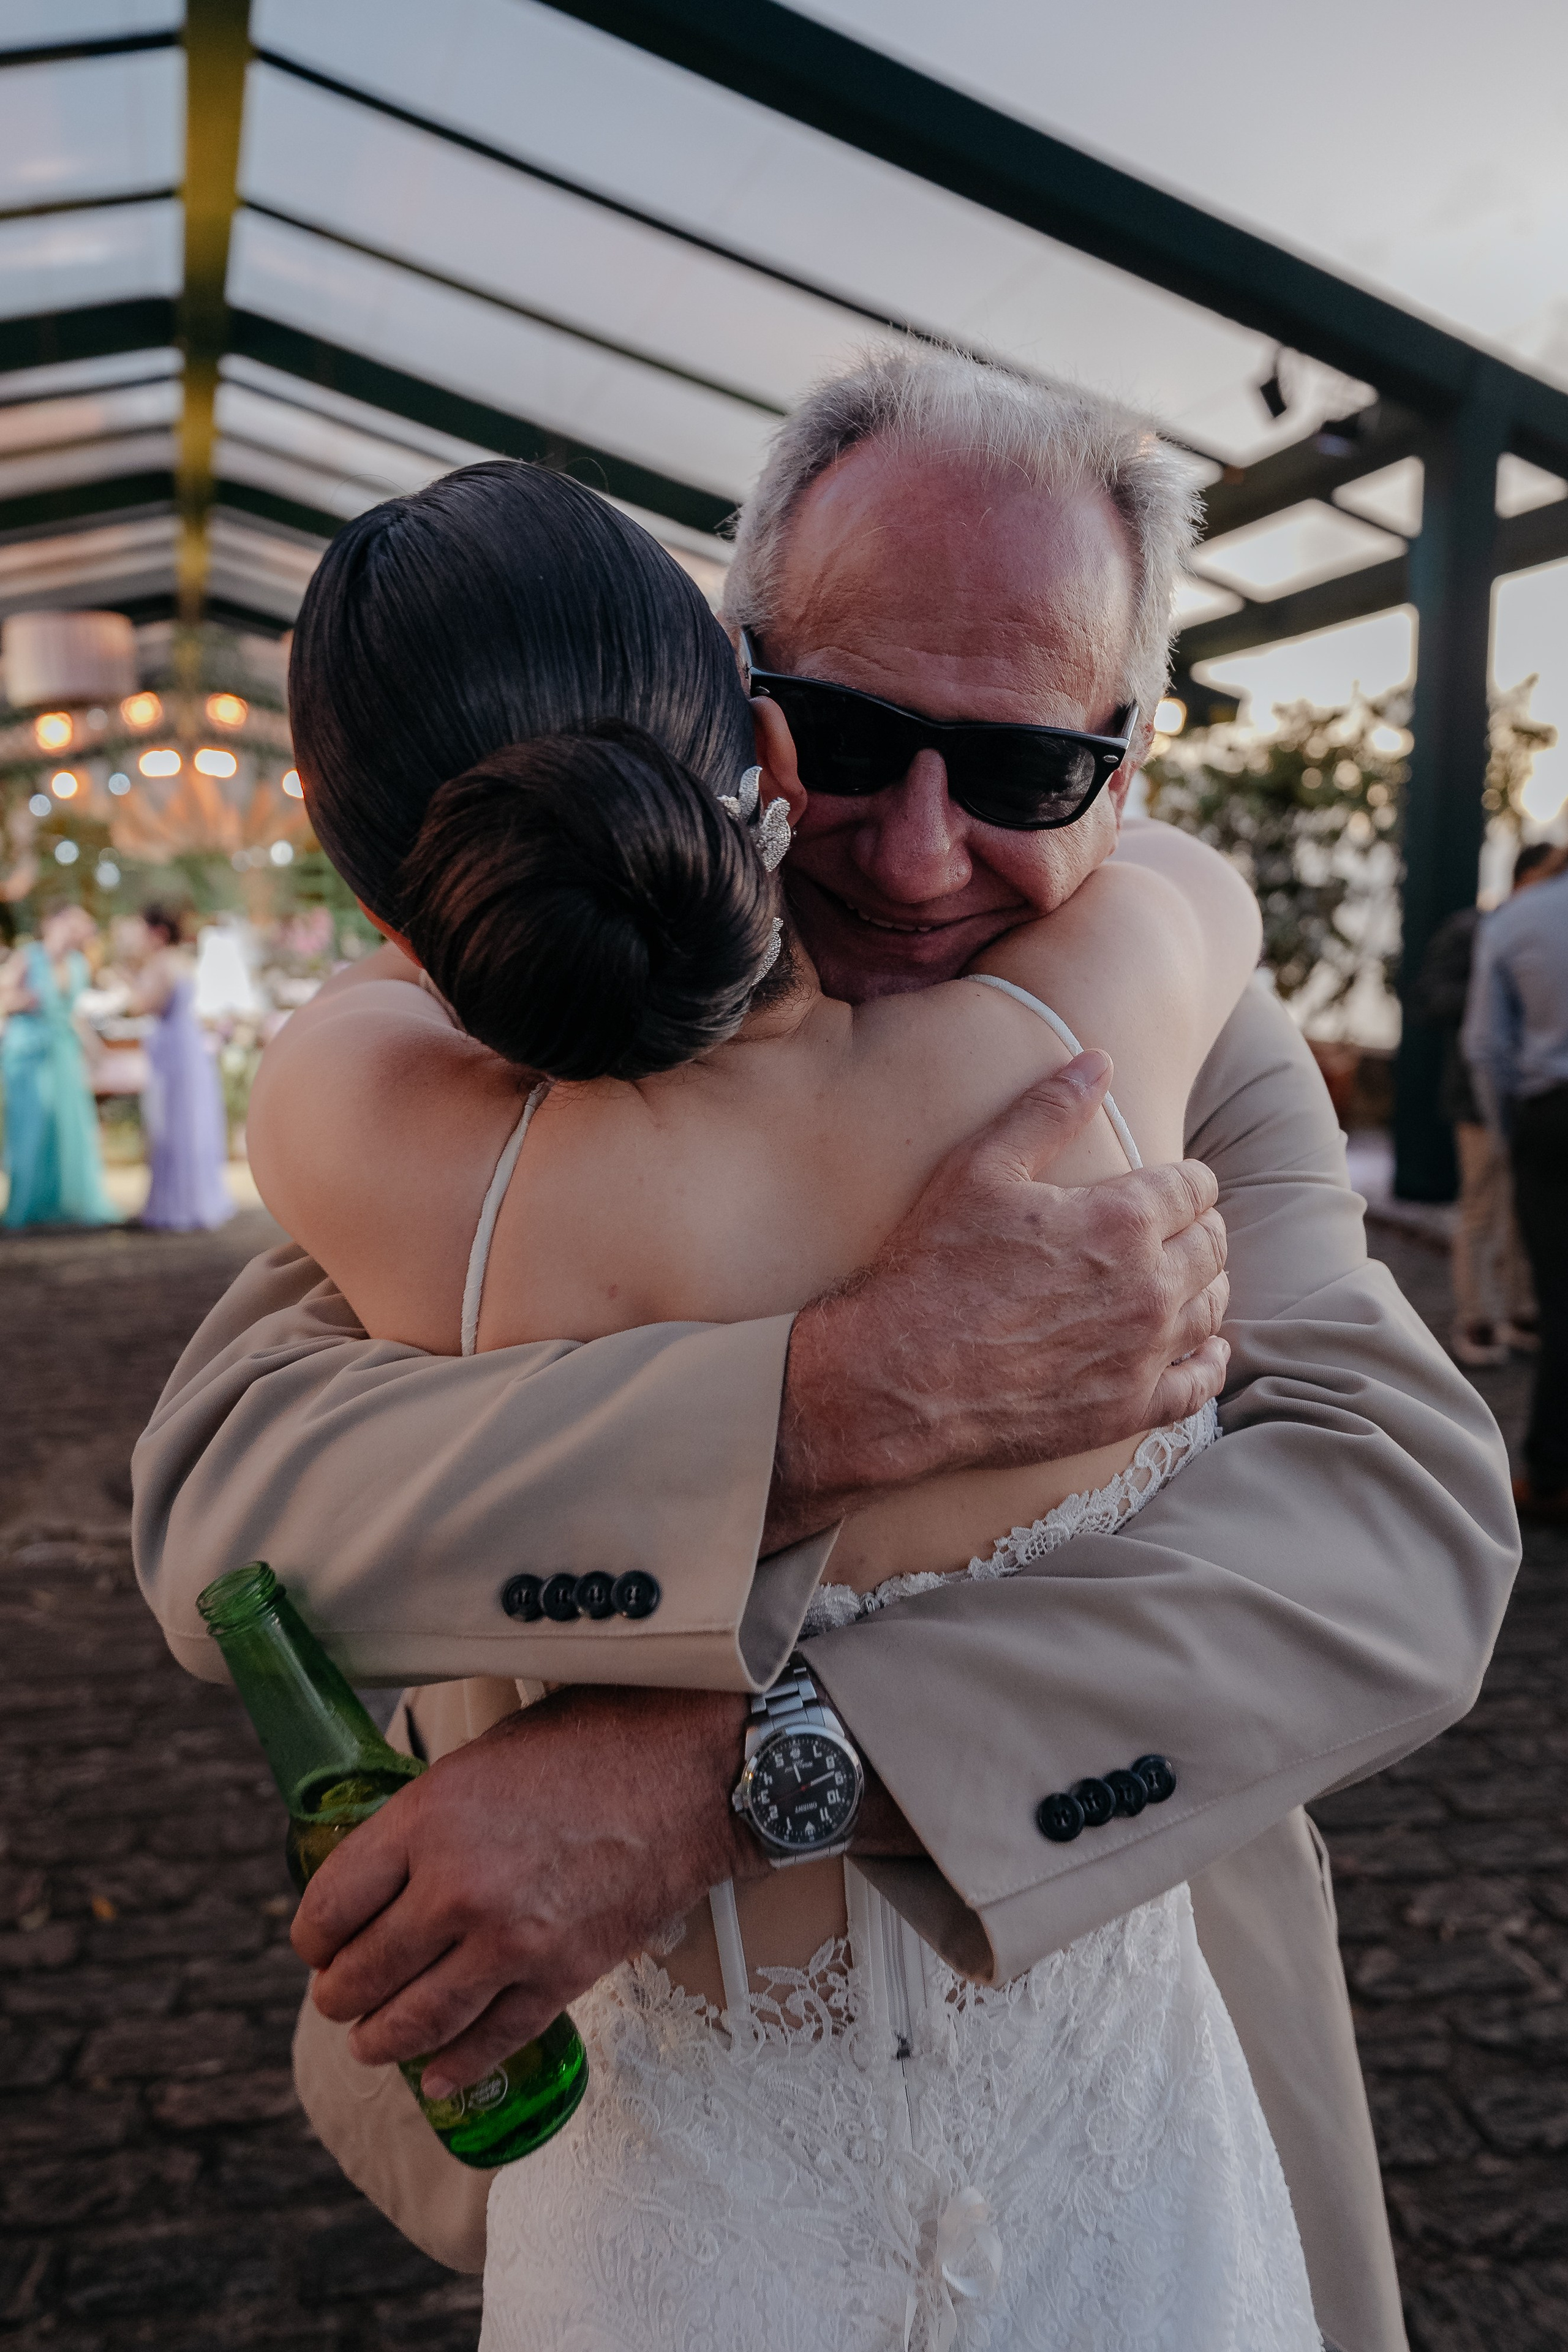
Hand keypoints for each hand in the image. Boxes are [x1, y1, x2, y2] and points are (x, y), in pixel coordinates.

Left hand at [293, 1685, 755, 2095]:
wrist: (691, 1770)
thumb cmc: (594, 1743)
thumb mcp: (483, 1759)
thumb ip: (427, 1817)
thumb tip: (385, 1864)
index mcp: (428, 1819)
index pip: (328, 1907)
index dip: (312, 1935)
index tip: (318, 1941)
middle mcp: (458, 1887)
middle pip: (361, 1974)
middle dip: (338, 1994)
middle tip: (338, 1994)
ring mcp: (511, 1941)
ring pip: (413, 2023)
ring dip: (380, 2040)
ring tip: (371, 2040)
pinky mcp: (562, 1977)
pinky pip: (490, 2041)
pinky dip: (455, 2066)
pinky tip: (437, 2073)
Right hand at [769, 1051, 1227, 1543]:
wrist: (899, 1376)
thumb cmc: (933, 1267)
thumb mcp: (979, 1169)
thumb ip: (1046, 1110)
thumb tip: (1099, 1059)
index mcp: (1122, 1220)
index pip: (1195, 1186)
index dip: (1184, 1179)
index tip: (1167, 1184)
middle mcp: (1149, 1286)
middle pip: (1213, 1245)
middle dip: (1198, 1228)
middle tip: (1172, 1228)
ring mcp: (1144, 1352)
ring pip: (1212, 1308)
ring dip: (1204, 1286)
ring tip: (1181, 1279)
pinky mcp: (1129, 1406)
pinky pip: (1199, 1383)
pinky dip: (1208, 1361)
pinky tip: (1203, 1348)